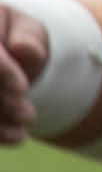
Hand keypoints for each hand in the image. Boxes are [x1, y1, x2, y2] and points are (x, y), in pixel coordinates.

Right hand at [0, 3, 39, 145]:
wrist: (9, 60)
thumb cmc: (17, 41)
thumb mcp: (29, 34)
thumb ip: (29, 39)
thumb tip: (23, 50)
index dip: (1, 71)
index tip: (23, 89)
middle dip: (0, 104)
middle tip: (29, 116)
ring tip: (22, 133)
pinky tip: (13, 137)